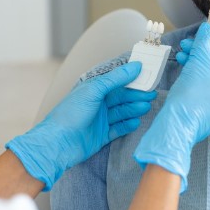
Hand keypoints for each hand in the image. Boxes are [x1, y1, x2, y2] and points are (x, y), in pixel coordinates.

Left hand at [6, 62, 156, 190]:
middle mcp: (97, 103)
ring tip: (145, 106)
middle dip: (136, 95)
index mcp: (93, 89)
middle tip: (151, 93)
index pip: (116, 81)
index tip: (147, 75)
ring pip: (122, 112)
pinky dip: (127, 125)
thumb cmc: (71, 113)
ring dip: (134, 109)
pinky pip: (119, 128)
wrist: (58, 143)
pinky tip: (136, 122)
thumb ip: (115, 78)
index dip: (131, 78)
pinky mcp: (102, 136)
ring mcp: (100, 120)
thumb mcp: (94, 90)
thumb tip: (135, 66)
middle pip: (121, 97)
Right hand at [133, 23, 209, 191]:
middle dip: (204, 51)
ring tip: (182, 55)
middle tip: (189, 43)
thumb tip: (206, 30)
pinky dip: (199, 77)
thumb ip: (204, 42)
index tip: (204, 30)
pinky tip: (185, 69)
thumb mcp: (198, 62)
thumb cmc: (190, 96)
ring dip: (198, 62)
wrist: (177, 126)